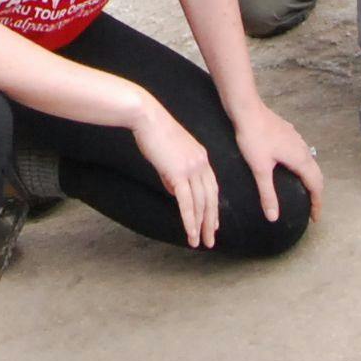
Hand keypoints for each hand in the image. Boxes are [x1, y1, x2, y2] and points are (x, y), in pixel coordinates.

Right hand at [134, 104, 222, 248]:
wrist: (147, 118)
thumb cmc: (154, 134)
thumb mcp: (170, 156)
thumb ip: (174, 175)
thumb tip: (175, 192)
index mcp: (202, 158)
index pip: (212, 188)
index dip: (213, 207)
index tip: (213, 223)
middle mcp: (201, 164)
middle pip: (210, 199)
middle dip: (211, 222)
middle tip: (211, 239)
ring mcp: (192, 168)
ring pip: (200, 203)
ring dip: (200, 226)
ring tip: (199, 242)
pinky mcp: (179, 173)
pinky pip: (187, 202)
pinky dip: (190, 220)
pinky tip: (190, 232)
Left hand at [231, 101, 324, 222]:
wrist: (247, 109)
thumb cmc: (254, 138)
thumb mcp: (260, 169)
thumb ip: (267, 193)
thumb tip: (274, 217)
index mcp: (300, 159)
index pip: (316, 185)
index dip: (317, 203)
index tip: (315, 218)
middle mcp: (302, 148)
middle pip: (316, 174)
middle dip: (316, 192)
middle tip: (311, 207)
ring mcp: (296, 138)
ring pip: (310, 162)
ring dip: (310, 178)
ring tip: (303, 190)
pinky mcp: (287, 132)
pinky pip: (301, 153)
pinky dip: (302, 166)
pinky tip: (290, 167)